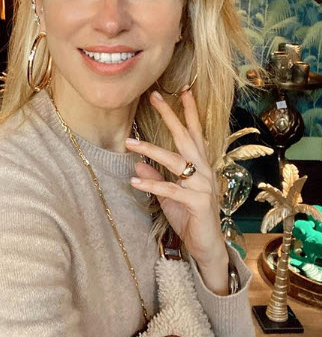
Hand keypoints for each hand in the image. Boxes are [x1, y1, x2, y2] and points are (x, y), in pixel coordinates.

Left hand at [126, 89, 227, 268]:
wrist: (207, 246)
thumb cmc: (189, 217)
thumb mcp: (168, 196)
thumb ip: (156, 179)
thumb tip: (138, 165)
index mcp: (200, 165)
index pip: (194, 133)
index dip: (189, 111)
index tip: (182, 90)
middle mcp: (204, 170)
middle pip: (185, 137)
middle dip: (170, 116)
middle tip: (155, 97)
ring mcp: (202, 185)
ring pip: (175, 161)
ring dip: (151, 150)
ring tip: (129, 142)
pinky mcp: (197, 202)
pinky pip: (171, 190)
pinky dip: (151, 185)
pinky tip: (134, 181)